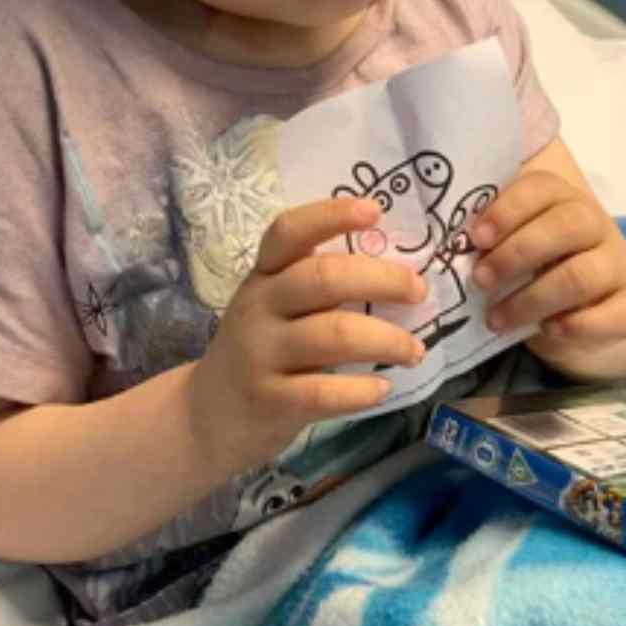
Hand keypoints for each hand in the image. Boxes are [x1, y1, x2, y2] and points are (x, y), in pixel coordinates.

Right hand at [189, 197, 427, 468]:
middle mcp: (259, 307)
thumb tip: (400, 275)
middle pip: (323, 278)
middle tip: (418, 291)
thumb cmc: (262, 350)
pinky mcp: (270, 401)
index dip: (331, 215)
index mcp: (264, 275)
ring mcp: (261, 354)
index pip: (289, 232)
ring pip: (334, 335)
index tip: (375, 210)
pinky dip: (361, 391)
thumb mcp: (275, 306)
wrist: (207, 415)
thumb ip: (320, 287)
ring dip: (387, 340)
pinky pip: (324, 393)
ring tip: (415, 350)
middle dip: (382, 280)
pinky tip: (382, 389)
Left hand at [468, 169, 625, 368]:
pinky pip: (615, 315)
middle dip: (517, 253)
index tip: (476, 238)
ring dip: (533, 299)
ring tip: (497, 318)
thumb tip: (449, 245)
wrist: (582, 298)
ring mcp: (616, 266)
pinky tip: (546, 329)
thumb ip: (489, 234)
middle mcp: (596, 225)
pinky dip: (578, 325)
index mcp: (563, 198)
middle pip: (569, 226)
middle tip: (480, 280)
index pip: (542, 188)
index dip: (508, 210)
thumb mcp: (511, 238)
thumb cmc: (533, 259)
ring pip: (583, 275)